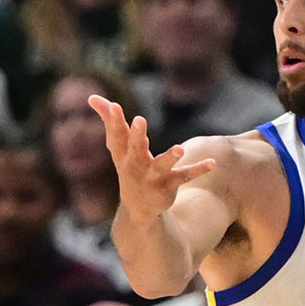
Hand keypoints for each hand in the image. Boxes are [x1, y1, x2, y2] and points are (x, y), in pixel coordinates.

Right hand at [89, 95, 215, 223]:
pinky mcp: (169, 186)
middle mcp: (135, 166)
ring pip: (162, 166)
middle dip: (137, 136)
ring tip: (180, 149)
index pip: (117, 136)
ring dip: (170, 157)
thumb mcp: (117, 147)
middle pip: (136, 149)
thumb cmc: (128, 167)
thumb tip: (91, 97)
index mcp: (123, 155)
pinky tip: (213, 163)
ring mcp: (152, 178)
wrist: (138, 208)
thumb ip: (109, 121)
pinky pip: (185, 176)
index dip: (114, 121)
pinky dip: (199, 170)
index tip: (114, 105)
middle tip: (139, 120)